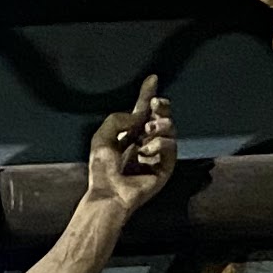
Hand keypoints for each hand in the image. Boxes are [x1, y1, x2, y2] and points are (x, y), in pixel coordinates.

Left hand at [82, 75, 176, 214]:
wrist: (109, 193)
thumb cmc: (102, 170)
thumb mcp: (102, 137)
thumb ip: (118, 119)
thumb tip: (139, 117)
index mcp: (130, 134)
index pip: (142, 110)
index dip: (148, 94)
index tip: (152, 78)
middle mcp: (146, 141)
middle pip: (161, 116)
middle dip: (161, 106)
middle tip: (155, 104)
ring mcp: (157, 154)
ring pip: (170, 129)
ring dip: (160, 124)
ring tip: (147, 131)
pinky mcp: (166, 166)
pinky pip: (170, 146)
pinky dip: (159, 144)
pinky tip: (145, 150)